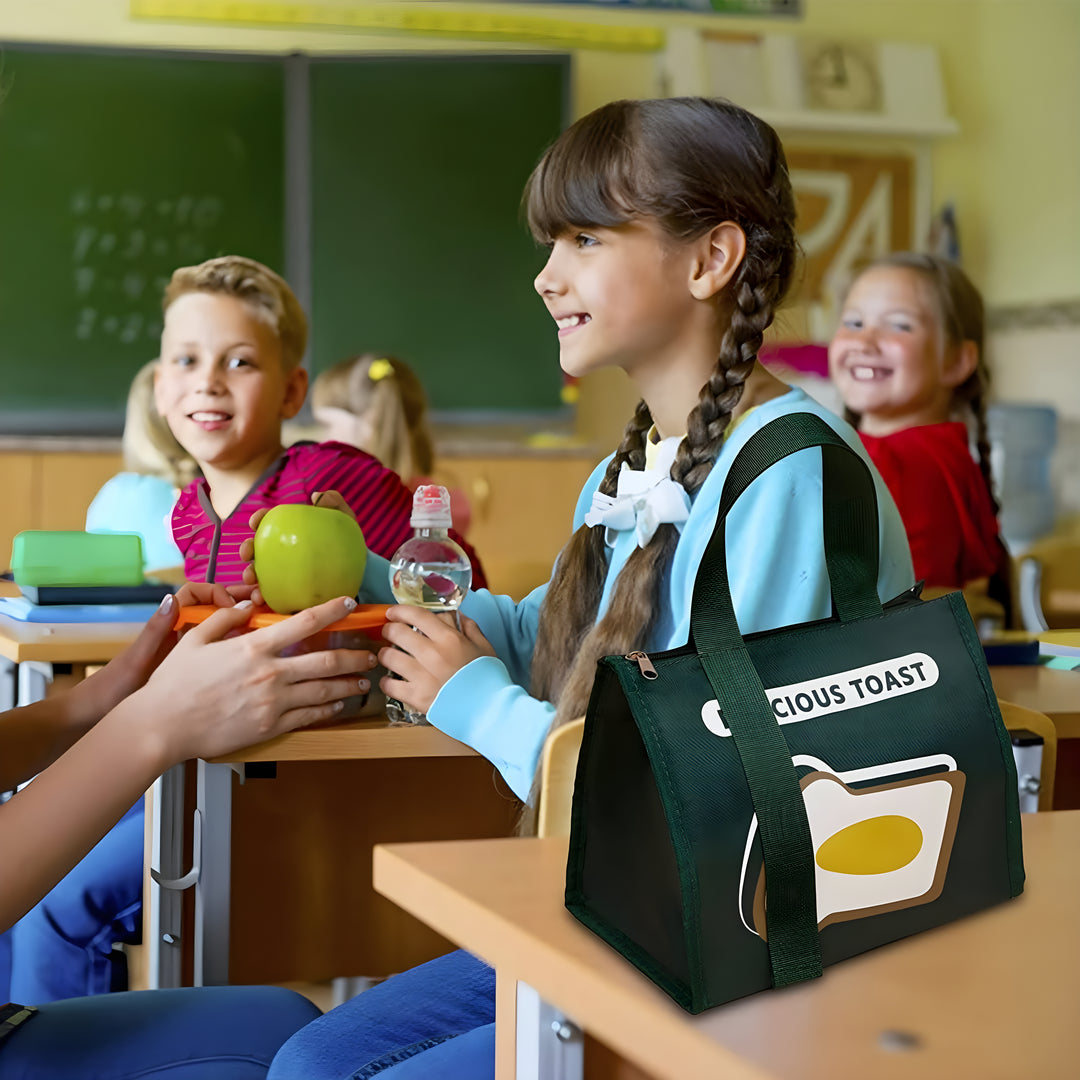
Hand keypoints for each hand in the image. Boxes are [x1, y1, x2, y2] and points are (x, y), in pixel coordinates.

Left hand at [66, 583, 256, 729]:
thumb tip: (172, 599)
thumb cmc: (114, 688)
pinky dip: (238, 650)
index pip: (195, 593)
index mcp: (166, 625)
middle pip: (213, 608)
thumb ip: (156, 630)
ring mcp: (188, 653)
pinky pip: (220, 653)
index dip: (216, 592)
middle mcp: (179, 634)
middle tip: (265, 606)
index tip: (231, 607)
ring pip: (221, 630)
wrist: (99, 716)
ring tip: (268, 628)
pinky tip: (254, 658)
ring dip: (243, 626)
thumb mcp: (138, 659)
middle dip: (239, 603)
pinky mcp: (194, 671)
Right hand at [135, 595, 378, 763]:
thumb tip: (247, 605)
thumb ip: (225, 619)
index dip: (332, 610)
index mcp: (253, 647)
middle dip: (355, 655)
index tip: (351, 602)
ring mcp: (272, 702)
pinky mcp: (270, 726)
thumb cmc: (174, 682)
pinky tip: (339, 704)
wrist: (162, 725)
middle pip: (326, 659)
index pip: (304, 622)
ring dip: (349, 684)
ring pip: (324, 690)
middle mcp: (269, 672)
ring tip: (364, 681)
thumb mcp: (196, 640)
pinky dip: (329, 709)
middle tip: (372, 653)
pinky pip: (309, 716)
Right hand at [239, 491, 355, 603]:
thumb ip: (334, 504)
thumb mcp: (344, 521)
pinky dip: (262, 596)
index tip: (254, 523)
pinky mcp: (286, 592)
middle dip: (247, 549)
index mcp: (289, 530)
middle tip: (247, 554)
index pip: (269, 521)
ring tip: (251, 579)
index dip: (259, 519)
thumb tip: (317, 496)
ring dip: (249, 574)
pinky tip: (261, 600)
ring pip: (258, 572)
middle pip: (257, 547)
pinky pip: (271, 595)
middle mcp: (280, 551)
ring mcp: (281, 572)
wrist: (358, 573)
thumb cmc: (347, 543)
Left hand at [378, 607, 495, 713]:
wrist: (490, 710)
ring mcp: (422, 676)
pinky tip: (390, 681)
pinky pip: (389, 685)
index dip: (400, 611)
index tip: (393, 613)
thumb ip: (468, 627)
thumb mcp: (483, 646)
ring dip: (385, 654)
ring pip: (388, 657)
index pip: (417, 615)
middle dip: (389, 630)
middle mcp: (432, 654)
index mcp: (449, 638)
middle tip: (389, 632)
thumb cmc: (489, 678)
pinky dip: (386, 682)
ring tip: (388, 656)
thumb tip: (455, 615)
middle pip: (397, 633)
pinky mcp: (416, 697)